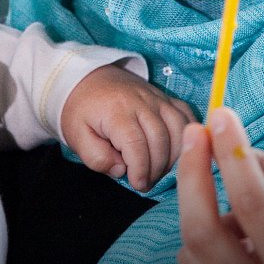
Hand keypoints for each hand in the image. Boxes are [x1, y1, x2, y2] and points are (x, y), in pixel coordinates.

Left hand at [60, 64, 195, 190]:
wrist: (86, 78)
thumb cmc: (81, 110)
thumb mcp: (76, 136)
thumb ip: (96, 157)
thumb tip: (121, 170)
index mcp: (117, 111)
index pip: (136, 144)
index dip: (140, 169)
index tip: (138, 184)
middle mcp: (142, 101)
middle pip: (161, 139)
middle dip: (156, 168)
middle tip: (146, 181)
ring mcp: (157, 97)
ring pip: (179, 129)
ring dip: (174, 155)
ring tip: (159, 170)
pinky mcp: (166, 97)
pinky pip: (186, 115)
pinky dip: (188, 135)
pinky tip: (178, 151)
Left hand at [177, 107, 263, 263]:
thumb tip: (240, 148)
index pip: (252, 201)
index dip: (230, 152)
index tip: (220, 115)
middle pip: (203, 232)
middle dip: (191, 175)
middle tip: (194, 134)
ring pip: (192, 252)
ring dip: (203, 212)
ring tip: (242, 209)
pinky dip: (206, 239)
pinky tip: (238, 235)